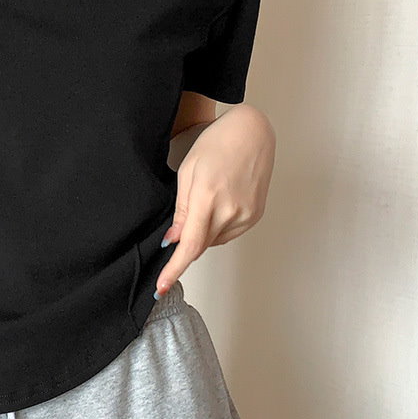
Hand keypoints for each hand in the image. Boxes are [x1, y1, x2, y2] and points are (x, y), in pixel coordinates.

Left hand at [154, 103, 275, 296]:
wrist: (252, 132)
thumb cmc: (217, 144)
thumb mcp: (188, 173)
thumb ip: (181, 211)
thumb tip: (174, 240)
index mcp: (208, 198)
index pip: (189, 245)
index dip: (174, 268)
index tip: (162, 286)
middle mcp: (231, 210)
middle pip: (201, 244)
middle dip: (186, 241)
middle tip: (181, 222)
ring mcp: (247, 214)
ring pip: (215, 240)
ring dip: (203, 233)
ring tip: (205, 201)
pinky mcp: (255, 215)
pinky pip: (230, 233)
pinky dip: (217, 228)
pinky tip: (217, 206)